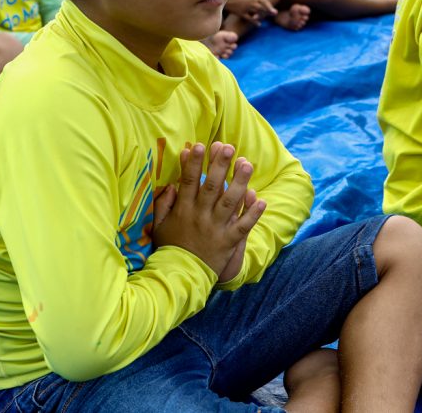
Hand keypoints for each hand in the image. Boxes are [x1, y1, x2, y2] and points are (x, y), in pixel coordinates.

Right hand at [152, 142, 265, 278]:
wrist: (181, 276)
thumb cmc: (170, 248)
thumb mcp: (159, 225)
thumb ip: (163, 204)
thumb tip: (171, 184)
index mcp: (184, 210)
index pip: (189, 181)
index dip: (193, 163)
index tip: (198, 145)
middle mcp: (200, 216)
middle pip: (212, 187)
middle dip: (220, 166)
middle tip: (228, 147)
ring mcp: (216, 228)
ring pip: (230, 202)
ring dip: (240, 182)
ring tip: (247, 164)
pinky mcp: (228, 241)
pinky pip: (242, 226)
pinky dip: (252, 214)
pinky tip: (262, 200)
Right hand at [225, 0, 276, 22]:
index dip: (267, 2)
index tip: (272, 4)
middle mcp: (249, 2)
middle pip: (261, 6)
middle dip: (268, 9)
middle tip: (275, 13)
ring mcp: (245, 8)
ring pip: (256, 11)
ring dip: (263, 15)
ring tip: (268, 18)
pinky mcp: (240, 13)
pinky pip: (248, 18)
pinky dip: (254, 21)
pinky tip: (259, 24)